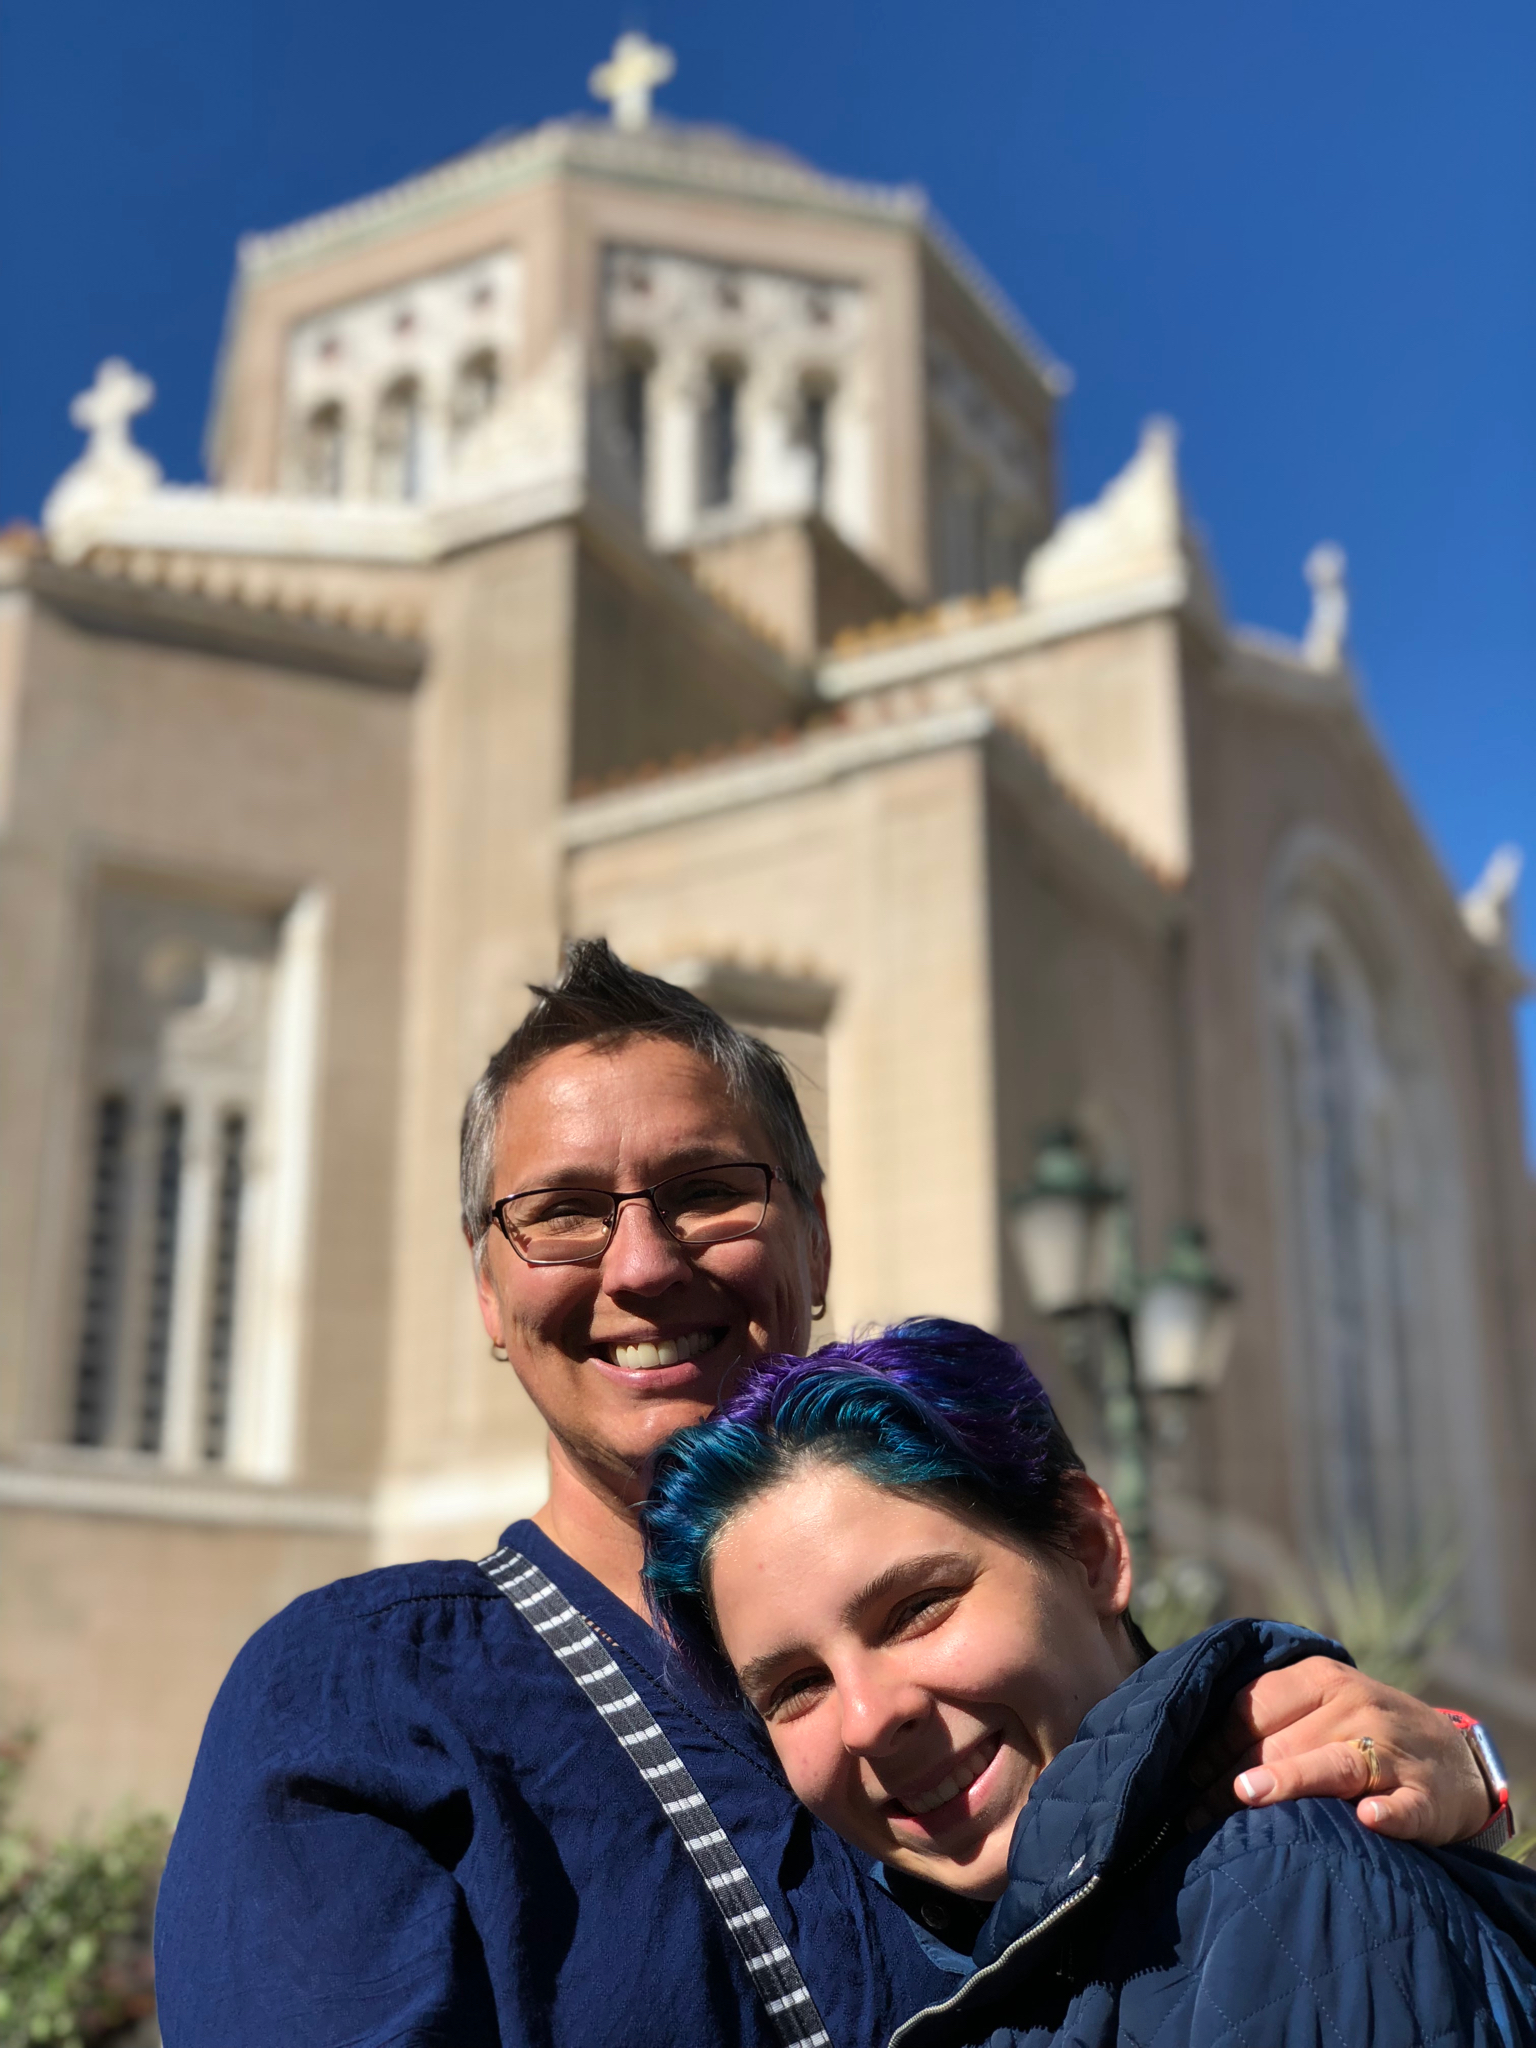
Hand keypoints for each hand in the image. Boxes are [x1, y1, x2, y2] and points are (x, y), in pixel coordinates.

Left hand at [1185, 1656, 1491, 1843]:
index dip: (1213, 1744)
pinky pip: (1403, 1805)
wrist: (1456, 1759)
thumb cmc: (1365, 1735)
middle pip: (1281, 1742)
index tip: (1184, 1778)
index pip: (1254, 1707)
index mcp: (1322, 1679)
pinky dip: (1386, 1812)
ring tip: (1249, 1795)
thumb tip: (1194, 1756)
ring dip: (1291, 1778)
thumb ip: (1271, 1720)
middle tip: (1192, 1814)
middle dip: (1230, 1779)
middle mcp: (1355, 1707)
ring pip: (1334, 1764)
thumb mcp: (1324, 1708)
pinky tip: (1367, 1819)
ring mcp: (1393, 1751)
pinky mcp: (1426, 1797)